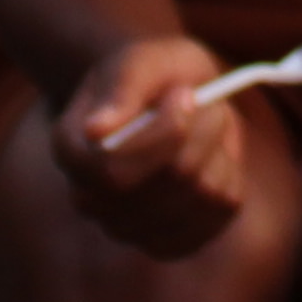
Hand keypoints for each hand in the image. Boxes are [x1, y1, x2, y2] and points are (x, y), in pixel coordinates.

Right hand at [49, 35, 259, 258]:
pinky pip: (221, 209)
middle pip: (163, 184)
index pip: (111, 171)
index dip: (160, 137)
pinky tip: (212, 155)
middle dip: (198, 133)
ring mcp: (130, 228)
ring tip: (207, 122)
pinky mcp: (174, 241)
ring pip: (198, 194)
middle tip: (203, 101)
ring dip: (216, 146)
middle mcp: (91, 200)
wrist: (170, 94)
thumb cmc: (151, 73)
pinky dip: (230, 170)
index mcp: (71, 151)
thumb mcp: (141, 61)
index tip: (184, 94)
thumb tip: (94, 131)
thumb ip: (120, 89)